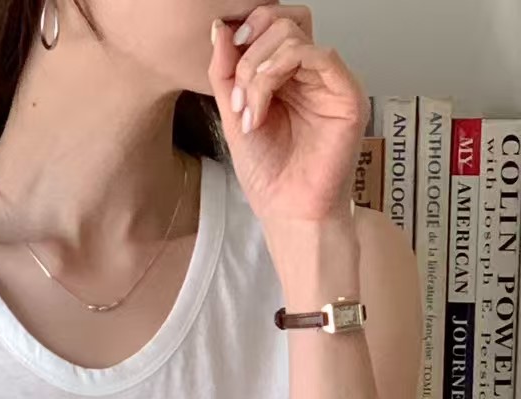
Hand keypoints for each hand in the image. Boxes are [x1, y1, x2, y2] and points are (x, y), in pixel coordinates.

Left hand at [207, 5, 369, 225]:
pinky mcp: (346, 92)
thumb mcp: (234, 116)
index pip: (272, 25)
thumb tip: (219, 27)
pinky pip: (317, 54)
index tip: (224, 57)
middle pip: (285, 20)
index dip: (245, 31)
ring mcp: (329, 80)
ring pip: (294, 34)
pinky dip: (278, 71)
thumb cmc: (269, 175)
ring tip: (248, 110)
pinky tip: (261, 106)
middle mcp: (310, 72)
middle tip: (236, 93)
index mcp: (286, 74)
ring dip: (258, 68)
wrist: (288, 212)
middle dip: (249, 50)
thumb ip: (225, 73)